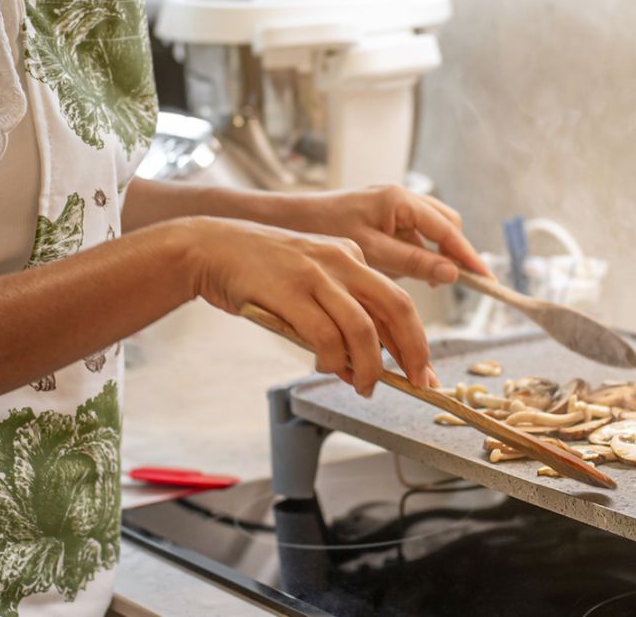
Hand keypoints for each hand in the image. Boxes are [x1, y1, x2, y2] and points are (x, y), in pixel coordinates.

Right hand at [182, 217, 431, 396]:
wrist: (212, 248)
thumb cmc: (261, 274)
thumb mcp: (311, 283)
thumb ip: (338, 319)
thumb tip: (362, 367)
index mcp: (352, 256)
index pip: (398, 301)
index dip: (416, 340)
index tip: (423, 371)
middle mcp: (342, 260)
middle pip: (396, 308)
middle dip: (413, 351)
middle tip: (416, 383)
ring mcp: (316, 274)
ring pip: (363, 327)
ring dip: (371, 365)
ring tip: (366, 387)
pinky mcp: (290, 291)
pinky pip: (325, 335)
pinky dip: (333, 360)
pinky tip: (329, 370)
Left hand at [284, 185, 490, 284]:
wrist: (284, 220)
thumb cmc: (323, 231)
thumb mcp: (371, 252)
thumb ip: (413, 262)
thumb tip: (452, 274)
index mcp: (400, 200)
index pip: (448, 230)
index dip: (468, 255)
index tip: (485, 278)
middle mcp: (400, 197)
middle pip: (445, 226)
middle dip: (450, 254)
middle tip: (450, 283)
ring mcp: (391, 206)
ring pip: (428, 232)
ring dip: (428, 256)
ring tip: (417, 281)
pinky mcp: (381, 217)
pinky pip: (409, 236)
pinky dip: (411, 255)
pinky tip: (395, 273)